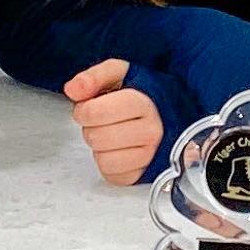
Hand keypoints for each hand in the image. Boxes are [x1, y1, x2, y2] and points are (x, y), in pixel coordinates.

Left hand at [64, 59, 164, 185]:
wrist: (175, 112)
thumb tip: (73, 90)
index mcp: (145, 103)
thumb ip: (94, 77)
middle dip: (91, 128)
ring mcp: (152, 156)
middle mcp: (152, 131)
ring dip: (100, 148)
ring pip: (103, 160)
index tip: (88, 107)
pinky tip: (118, 149)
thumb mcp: (121, 73)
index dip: (83, 110)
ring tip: (112, 134)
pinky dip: (109, 164)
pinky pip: (112, 176)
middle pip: (96, 138)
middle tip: (103, 121)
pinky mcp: (146, 174)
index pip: (96, 113)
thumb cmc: (145, 93)